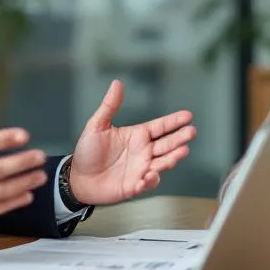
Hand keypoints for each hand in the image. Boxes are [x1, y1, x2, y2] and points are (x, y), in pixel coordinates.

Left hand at [67, 80, 196, 205]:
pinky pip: (147, 183)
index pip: (160, 127)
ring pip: (162, 162)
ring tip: (182, 151)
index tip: (188, 116)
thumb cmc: (87, 153)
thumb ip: (109, 106)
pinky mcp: (135, 185)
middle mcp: (143, 152)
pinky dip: (151, 180)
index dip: (174, 121)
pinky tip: (151, 175)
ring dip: (173, 158)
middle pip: (167, 144)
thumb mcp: (96, 126)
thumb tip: (117, 83)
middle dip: (180, 138)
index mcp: (137, 136)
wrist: (78, 178)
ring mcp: (141, 169)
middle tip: (191, 132)